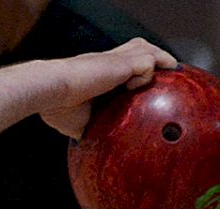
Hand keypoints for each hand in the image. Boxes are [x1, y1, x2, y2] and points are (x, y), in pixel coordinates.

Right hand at [39, 38, 177, 138]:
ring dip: (159, 59)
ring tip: (170, 70)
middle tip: (168, 70)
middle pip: (138, 48)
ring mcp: (115, 61)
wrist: (49, 92)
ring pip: (148, 50)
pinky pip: (148, 65)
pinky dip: (148, 76)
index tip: (143, 82)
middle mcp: (107, 61)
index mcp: (97, 72)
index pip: (122, 62)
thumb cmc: (56, 107)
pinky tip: (134, 87)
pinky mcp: (121, 63)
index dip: (135, 68)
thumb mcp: (79, 123)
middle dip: (154, 57)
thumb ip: (92, 129)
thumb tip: (92, 149)